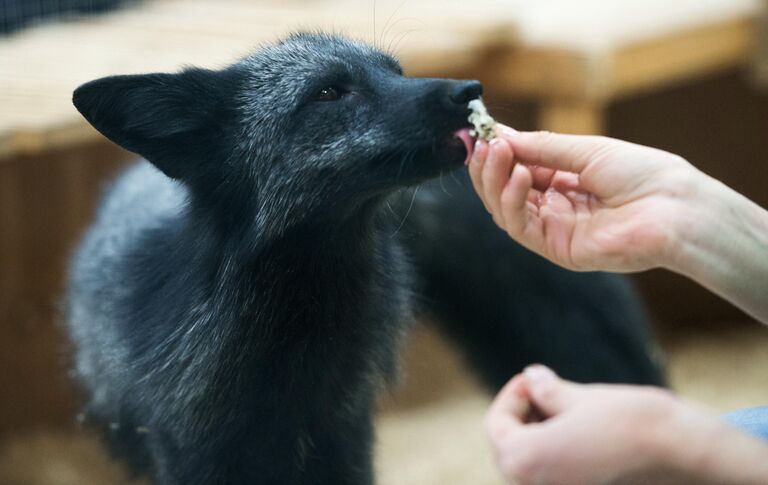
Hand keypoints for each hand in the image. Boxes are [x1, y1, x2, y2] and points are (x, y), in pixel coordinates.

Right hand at [468, 127, 696, 271]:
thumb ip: (540, 147)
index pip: (516, 168)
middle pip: (503, 190)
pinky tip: (519, 176)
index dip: (496, 152)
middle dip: (489, 166)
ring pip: (504, 209)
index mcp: (561, 181)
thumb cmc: (642, 173)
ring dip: (494, 180)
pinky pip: (520, 226)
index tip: (478, 133)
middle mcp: (553, 206)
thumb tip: (499, 135)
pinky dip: (512, 200)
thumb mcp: (585, 149)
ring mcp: (553, 228)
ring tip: (497, 153)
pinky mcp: (555, 248)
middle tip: (482, 143)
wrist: (674, 206)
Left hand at [485, 365, 767, 484]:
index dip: (512, 395)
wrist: (685, 454)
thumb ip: (546, 391)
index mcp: (523, 460)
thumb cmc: (631, 422)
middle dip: (525, 414)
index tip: (533, 378)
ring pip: (531, 463)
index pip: (495, 424)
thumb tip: (531, 377)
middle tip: (548, 390)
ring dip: (541, 433)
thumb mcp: (580, 397)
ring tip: (568, 408)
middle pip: (509, 446)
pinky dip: (557, 452)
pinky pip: (554, 474)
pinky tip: (581, 433)